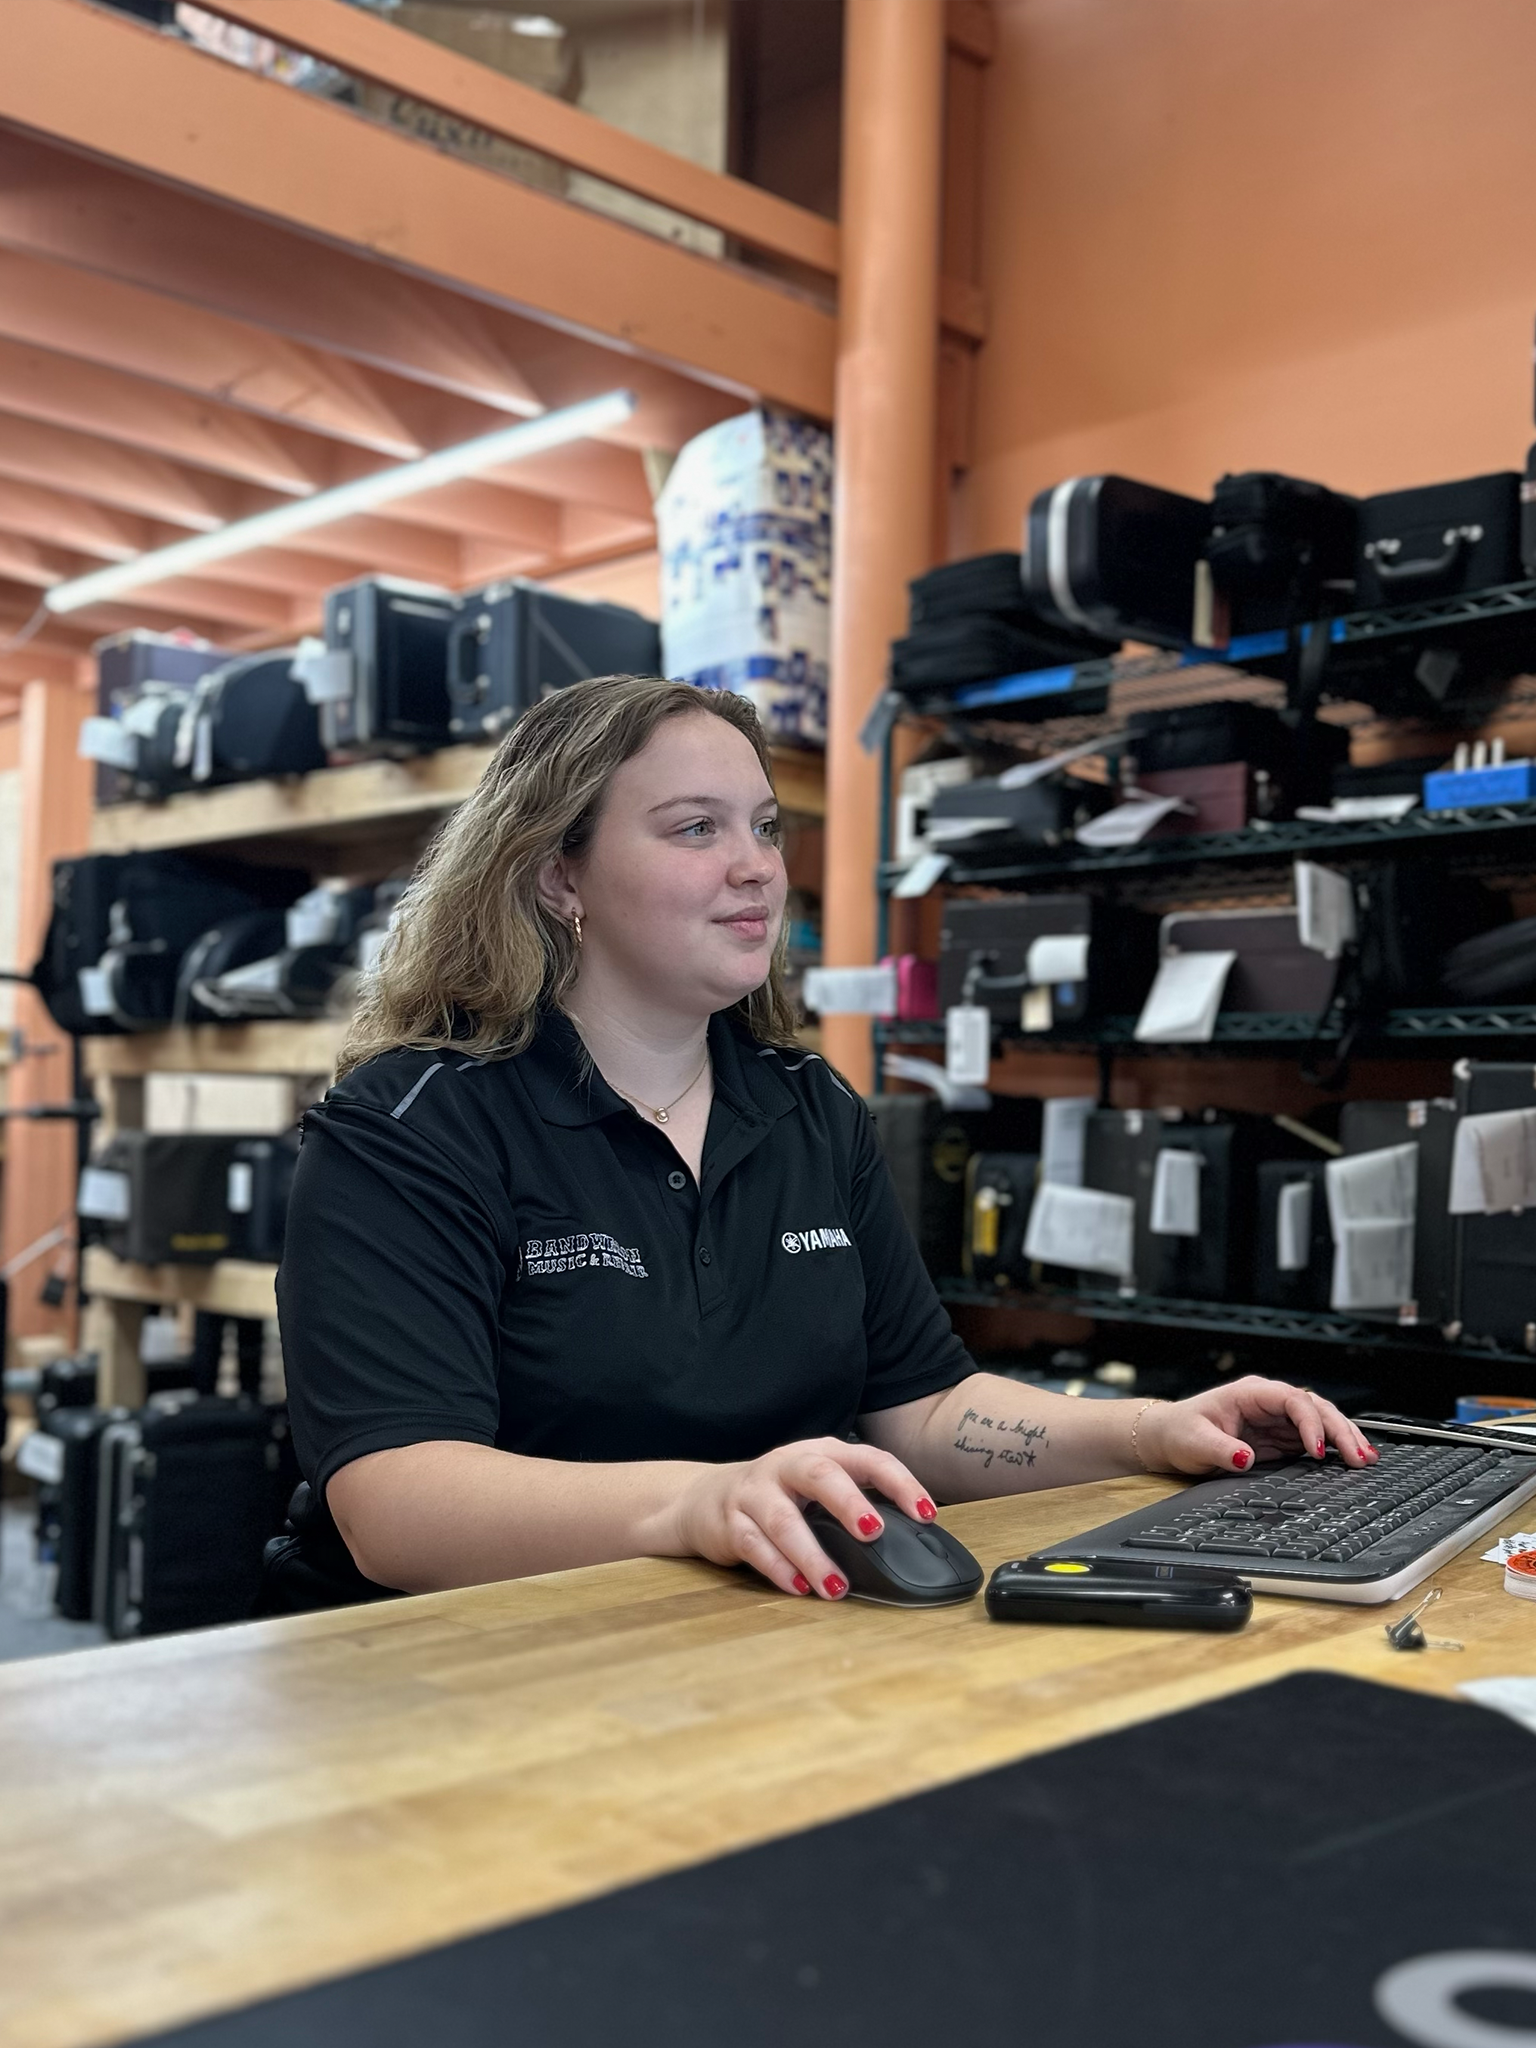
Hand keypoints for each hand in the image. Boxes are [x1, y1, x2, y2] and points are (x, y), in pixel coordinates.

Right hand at [669, 1437, 936, 1599]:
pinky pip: (754, 1546)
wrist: (703, 1498)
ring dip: (812, 1555)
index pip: (867, 1458)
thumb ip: (855, 1503)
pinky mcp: (730, 1522)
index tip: (926, 1514)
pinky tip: (798, 1589)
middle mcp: (787, 1466)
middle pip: (820, 1476)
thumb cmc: (780, 1496)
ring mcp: (755, 1493)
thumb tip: (911, 1542)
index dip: (899, 1482)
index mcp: (820, 1453)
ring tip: (836, 1586)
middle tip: (874, 1533)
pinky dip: (778, 1569)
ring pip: (784, 1520)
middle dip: (849, 1503)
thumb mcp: (817, 1487)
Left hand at [1138, 1376, 1377, 1476]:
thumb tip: (1245, 1457)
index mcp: (1251, 1394)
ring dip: (1344, 1438)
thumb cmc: (1180, 1432)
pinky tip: (1352, 1459)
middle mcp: (1269, 1403)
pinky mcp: (1281, 1438)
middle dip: (1340, 1430)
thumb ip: (1221, 1450)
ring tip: (1367, 1457)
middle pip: (1315, 1408)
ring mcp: (1277, 1420)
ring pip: (1321, 1422)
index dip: (1309, 1422)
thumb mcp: (1195, 1443)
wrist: (1170, 1438)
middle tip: (1359, 1457)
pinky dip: (1334, 1449)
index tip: (1317, 1449)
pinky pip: (1314, 1439)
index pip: (1292, 1400)